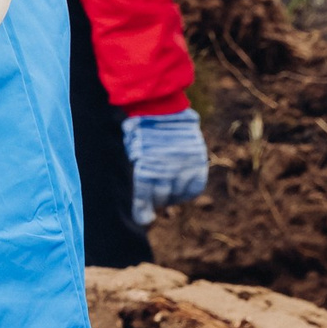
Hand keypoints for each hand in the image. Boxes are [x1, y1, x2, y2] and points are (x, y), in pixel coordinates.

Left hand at [122, 110, 209, 225]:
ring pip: (178, 194)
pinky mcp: (197, 162)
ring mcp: (184, 166)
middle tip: (151, 202)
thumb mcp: (128, 150)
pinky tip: (178, 187)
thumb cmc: (137, 128)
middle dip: (154, 202)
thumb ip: (134, 174)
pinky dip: (186, 191)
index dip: (142, 212)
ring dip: (170, 196)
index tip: (143, 221)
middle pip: (161, 197)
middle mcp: (166, 169)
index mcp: (145, 166)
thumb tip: (139, 201)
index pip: (144, 198)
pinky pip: (194, 187)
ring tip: (163, 189)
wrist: (160, 106)